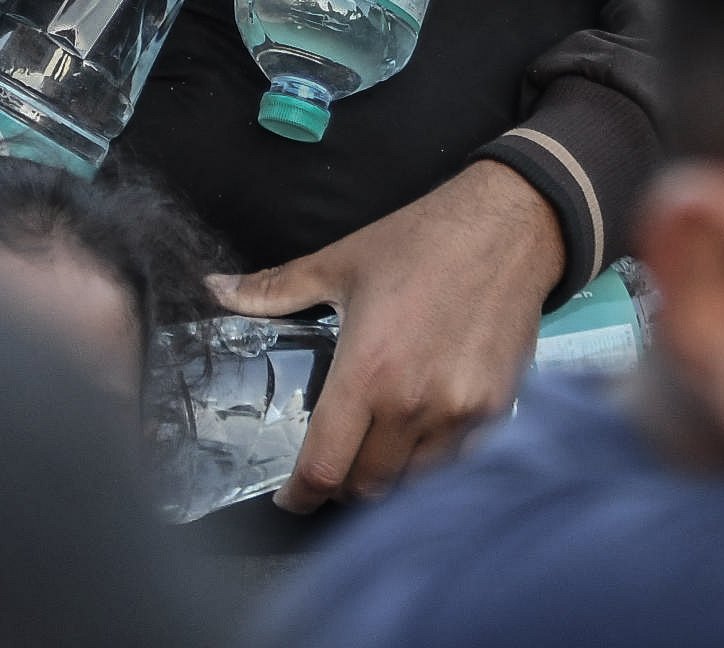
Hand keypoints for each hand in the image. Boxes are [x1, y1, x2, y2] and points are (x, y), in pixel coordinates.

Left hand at [216, 164, 559, 508]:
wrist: (508, 226)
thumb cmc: (421, 241)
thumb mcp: (340, 262)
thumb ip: (274, 288)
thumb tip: (215, 287)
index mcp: (366, 372)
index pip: (324, 468)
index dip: (299, 497)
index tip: (290, 498)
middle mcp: (412, 404)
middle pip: (368, 487)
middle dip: (342, 486)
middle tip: (333, 466)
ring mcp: (459, 413)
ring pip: (414, 483)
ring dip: (390, 479)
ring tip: (376, 454)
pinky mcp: (496, 410)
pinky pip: (458, 464)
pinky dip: (433, 464)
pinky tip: (422, 439)